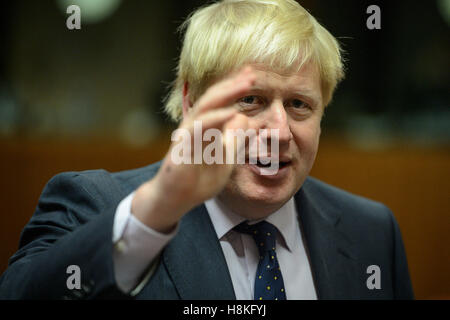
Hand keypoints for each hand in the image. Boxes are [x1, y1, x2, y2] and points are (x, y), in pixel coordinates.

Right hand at [132, 67, 255, 232]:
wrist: (176, 200)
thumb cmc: (198, 180)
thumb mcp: (226, 160)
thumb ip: (237, 141)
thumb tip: (249, 120)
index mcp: (206, 128)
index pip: (221, 103)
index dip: (235, 89)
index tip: (253, 77)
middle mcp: (195, 127)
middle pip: (213, 98)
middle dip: (233, 84)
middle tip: (252, 73)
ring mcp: (187, 135)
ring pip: (205, 107)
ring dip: (226, 93)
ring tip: (245, 84)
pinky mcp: (181, 148)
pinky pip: (197, 129)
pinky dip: (215, 118)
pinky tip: (231, 113)